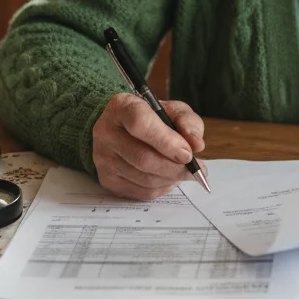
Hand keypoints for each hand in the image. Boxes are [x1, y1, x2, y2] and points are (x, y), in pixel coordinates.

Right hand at [91, 92, 206, 199]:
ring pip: (144, 178)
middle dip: (174, 167)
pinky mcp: (106, 178)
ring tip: (182, 172)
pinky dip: (161, 188)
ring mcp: (103, 157)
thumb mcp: (173, 110)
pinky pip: (140, 192)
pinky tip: (168, 178)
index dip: (167, 141)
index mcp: (122, 106)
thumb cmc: (153, 118)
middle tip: (193, 169)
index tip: (188, 153)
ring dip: (170, 179)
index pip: (140, 123)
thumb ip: (188, 122)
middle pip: (143, 157)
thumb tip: (196, 145)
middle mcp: (106, 131)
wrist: (126, 129)